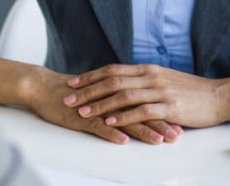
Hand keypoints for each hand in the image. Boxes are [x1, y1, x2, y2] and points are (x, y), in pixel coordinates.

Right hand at [27, 67, 182, 143]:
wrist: (46, 88)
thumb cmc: (76, 95)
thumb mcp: (103, 96)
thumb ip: (122, 100)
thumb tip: (143, 108)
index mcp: (119, 91)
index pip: (147, 101)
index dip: (164, 112)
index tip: (183, 123)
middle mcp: (111, 97)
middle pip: (141, 110)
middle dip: (161, 123)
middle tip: (178, 135)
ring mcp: (96, 106)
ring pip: (123, 118)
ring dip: (142, 130)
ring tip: (159, 140)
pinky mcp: (81, 115)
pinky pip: (98, 125)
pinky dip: (111, 132)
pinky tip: (123, 141)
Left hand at [63, 63, 229, 128]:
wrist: (218, 96)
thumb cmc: (192, 91)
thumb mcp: (164, 80)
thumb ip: (145, 81)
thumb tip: (125, 85)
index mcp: (148, 69)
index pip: (112, 70)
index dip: (91, 76)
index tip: (72, 83)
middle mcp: (150, 76)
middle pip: (112, 81)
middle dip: (87, 90)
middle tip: (68, 98)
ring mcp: (159, 90)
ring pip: (123, 95)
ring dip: (100, 103)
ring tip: (82, 111)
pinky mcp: (169, 106)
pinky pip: (141, 110)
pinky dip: (122, 115)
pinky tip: (109, 121)